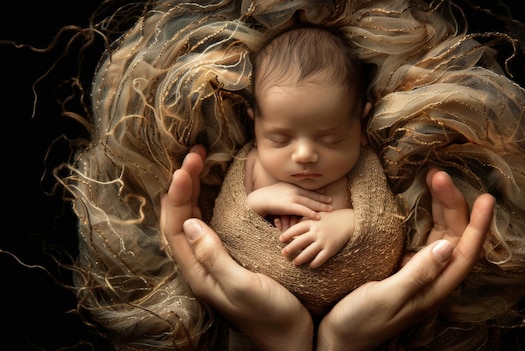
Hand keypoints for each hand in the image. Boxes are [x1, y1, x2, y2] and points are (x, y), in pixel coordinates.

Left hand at [160, 145, 313, 350]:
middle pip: (181, 217)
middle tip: (194, 153)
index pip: (176, 225)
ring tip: (200, 162)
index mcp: (198, 271)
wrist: (292, 338)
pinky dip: (211, 201)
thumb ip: (213, 256)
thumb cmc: (271, 314)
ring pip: (195, 218)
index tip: (188, 165)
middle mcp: (201, 264)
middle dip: (184, 183)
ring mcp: (215, 261)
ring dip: (195, 189)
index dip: (179, 193)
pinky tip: (216, 190)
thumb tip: (190, 221)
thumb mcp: (242, 286)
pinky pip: (212, 223)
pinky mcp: (231, 258)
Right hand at [247, 182, 331, 218]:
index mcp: (291, 186)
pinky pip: (303, 210)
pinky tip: (318, 217)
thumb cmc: (266, 197)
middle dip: (322, 199)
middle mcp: (294, 190)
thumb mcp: (278, 191)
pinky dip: (311, 213)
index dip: (317, 192)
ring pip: (310, 202)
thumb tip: (290, 197)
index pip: (307, 189)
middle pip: (311, 195)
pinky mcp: (289, 206)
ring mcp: (292, 198)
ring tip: (330, 209)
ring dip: (320, 206)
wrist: (258, 199)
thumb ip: (286, 193)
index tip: (326, 193)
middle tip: (331, 201)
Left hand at [279, 209, 354, 267]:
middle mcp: (317, 232)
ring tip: (295, 263)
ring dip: (300, 259)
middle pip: (300, 242)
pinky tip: (311, 266)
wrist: (349, 221)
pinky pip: (321, 258)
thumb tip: (292, 224)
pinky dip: (315, 263)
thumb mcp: (318, 215)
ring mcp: (324, 241)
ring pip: (309, 252)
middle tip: (283, 253)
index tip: (281, 239)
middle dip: (290, 249)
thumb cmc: (331, 218)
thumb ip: (307, 220)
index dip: (287, 234)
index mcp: (312, 222)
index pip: (296, 229)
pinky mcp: (331, 248)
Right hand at [316, 169, 494, 349]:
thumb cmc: (360, 323)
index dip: (479, 225)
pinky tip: (419, 201)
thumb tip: (447, 245)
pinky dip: (423, 215)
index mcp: (435, 288)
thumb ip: (417, 273)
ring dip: (439, 206)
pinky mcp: (401, 265)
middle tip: (439, 174)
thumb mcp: (387, 297)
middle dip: (452, 204)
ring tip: (433, 178)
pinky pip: (421, 235)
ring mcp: (417, 271)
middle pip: (453, 236)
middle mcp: (432, 278)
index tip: (487, 198)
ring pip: (439, 233)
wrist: (338, 338)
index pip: (466, 252)